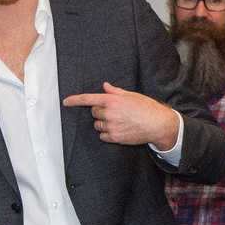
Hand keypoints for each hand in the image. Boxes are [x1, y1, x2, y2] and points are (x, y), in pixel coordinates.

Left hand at [63, 82, 178, 150]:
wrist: (158, 124)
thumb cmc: (146, 107)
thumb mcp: (131, 95)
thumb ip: (115, 91)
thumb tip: (105, 86)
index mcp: (112, 100)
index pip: (88, 99)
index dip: (75, 100)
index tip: (65, 102)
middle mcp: (109, 113)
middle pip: (94, 112)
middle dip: (100, 111)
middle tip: (114, 111)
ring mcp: (111, 126)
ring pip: (97, 124)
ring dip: (103, 123)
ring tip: (118, 121)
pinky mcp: (115, 137)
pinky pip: (103, 136)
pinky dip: (107, 133)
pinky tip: (118, 129)